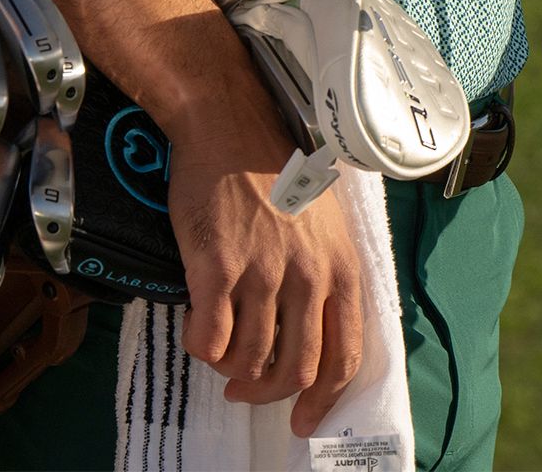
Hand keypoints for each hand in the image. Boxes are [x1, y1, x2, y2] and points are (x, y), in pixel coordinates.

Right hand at [165, 82, 364, 437]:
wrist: (226, 122)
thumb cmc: (272, 165)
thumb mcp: (322, 218)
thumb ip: (323, 271)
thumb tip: (310, 325)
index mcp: (339, 266)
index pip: (344, 357)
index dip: (323, 399)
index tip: (303, 418)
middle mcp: (308, 276)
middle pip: (297, 369)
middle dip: (270, 392)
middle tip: (246, 389)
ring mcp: (263, 273)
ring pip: (251, 359)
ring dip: (233, 369)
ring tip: (220, 355)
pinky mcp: (218, 267)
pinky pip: (210, 338)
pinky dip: (202, 347)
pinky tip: (197, 332)